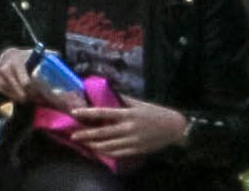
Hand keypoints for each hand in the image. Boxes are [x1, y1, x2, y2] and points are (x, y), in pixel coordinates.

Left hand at [68, 104, 187, 163]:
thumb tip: (107, 94)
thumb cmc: (155, 113)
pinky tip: (99, 151)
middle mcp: (128, 128)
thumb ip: (122, 100)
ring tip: (84, 143)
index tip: (75, 113)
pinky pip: (119, 153)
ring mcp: (133, 141)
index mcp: (128, 114)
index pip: (103, 112)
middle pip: (103, 132)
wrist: (175, 128)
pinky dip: (107, 153)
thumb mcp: (139, 103)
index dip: (88, 113)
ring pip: (109, 145)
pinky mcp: (137, 150)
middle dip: (87, 134)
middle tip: (73, 135)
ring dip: (94, 145)